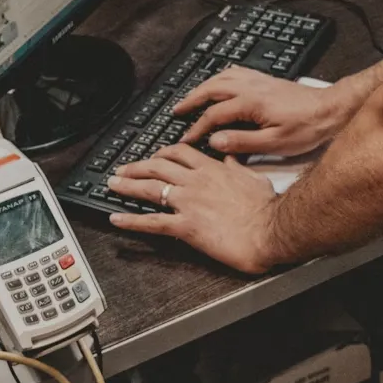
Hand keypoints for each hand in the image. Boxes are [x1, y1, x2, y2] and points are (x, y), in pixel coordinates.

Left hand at [107, 144, 279, 273]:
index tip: (153, 156)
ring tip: (113, 184)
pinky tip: (116, 218)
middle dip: (136, 166)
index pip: (179, 153)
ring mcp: (188, 202)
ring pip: (150, 188)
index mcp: (212, 169)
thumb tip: (232, 158)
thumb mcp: (253, 177)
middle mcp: (195, 182)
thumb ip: (238, 167)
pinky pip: (151, 222)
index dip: (161, 153)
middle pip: (157, 167)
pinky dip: (131, 221)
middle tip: (122, 169)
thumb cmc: (266, 207)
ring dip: (127, 185)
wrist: (270, 229)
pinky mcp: (185, 226)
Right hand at [174, 66, 350, 156]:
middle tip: (177, 110)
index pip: (213, 115)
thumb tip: (216, 141)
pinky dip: (221, 77)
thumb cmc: (307, 128)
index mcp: (249, 103)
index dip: (197, 128)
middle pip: (211, 89)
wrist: (331, 109)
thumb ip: (243, 142)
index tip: (187, 139)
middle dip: (191, 100)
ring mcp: (258, 81)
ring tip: (192, 96)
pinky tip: (220, 83)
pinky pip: (235, 72)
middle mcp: (251, 87)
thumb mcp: (274, 143)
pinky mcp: (266, 80)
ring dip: (204, 86)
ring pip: (222, 77)